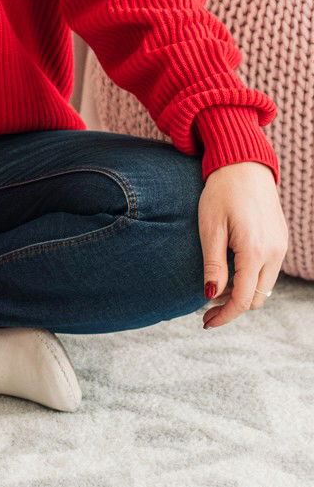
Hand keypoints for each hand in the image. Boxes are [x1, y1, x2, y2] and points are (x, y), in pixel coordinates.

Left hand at [198, 162, 287, 328]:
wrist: (243, 163)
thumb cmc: (221, 192)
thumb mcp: (210, 228)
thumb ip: (213, 264)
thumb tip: (210, 297)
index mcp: (255, 251)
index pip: (244, 299)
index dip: (224, 316)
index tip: (205, 322)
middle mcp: (274, 252)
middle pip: (257, 298)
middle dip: (233, 306)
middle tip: (206, 306)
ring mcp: (281, 245)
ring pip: (265, 286)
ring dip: (244, 292)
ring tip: (217, 288)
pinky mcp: (281, 238)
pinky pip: (269, 269)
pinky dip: (252, 277)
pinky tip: (232, 269)